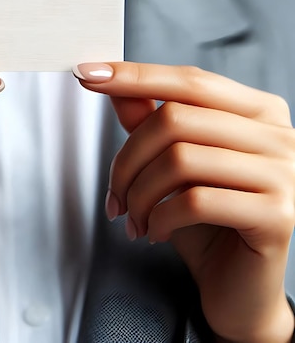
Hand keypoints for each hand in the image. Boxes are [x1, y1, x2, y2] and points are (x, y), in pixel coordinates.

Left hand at [74, 62, 294, 342]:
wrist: (241, 288)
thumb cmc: (206, 220)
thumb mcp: (172, 162)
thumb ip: (148, 117)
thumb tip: (110, 79)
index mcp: (257, 111)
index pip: (189, 81)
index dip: (135, 76)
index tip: (88, 74)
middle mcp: (278, 135)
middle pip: (175, 119)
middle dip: (128, 158)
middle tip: (114, 192)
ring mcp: (283, 174)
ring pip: (180, 159)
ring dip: (139, 193)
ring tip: (132, 216)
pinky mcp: (278, 216)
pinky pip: (195, 200)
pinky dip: (160, 217)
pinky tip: (155, 232)